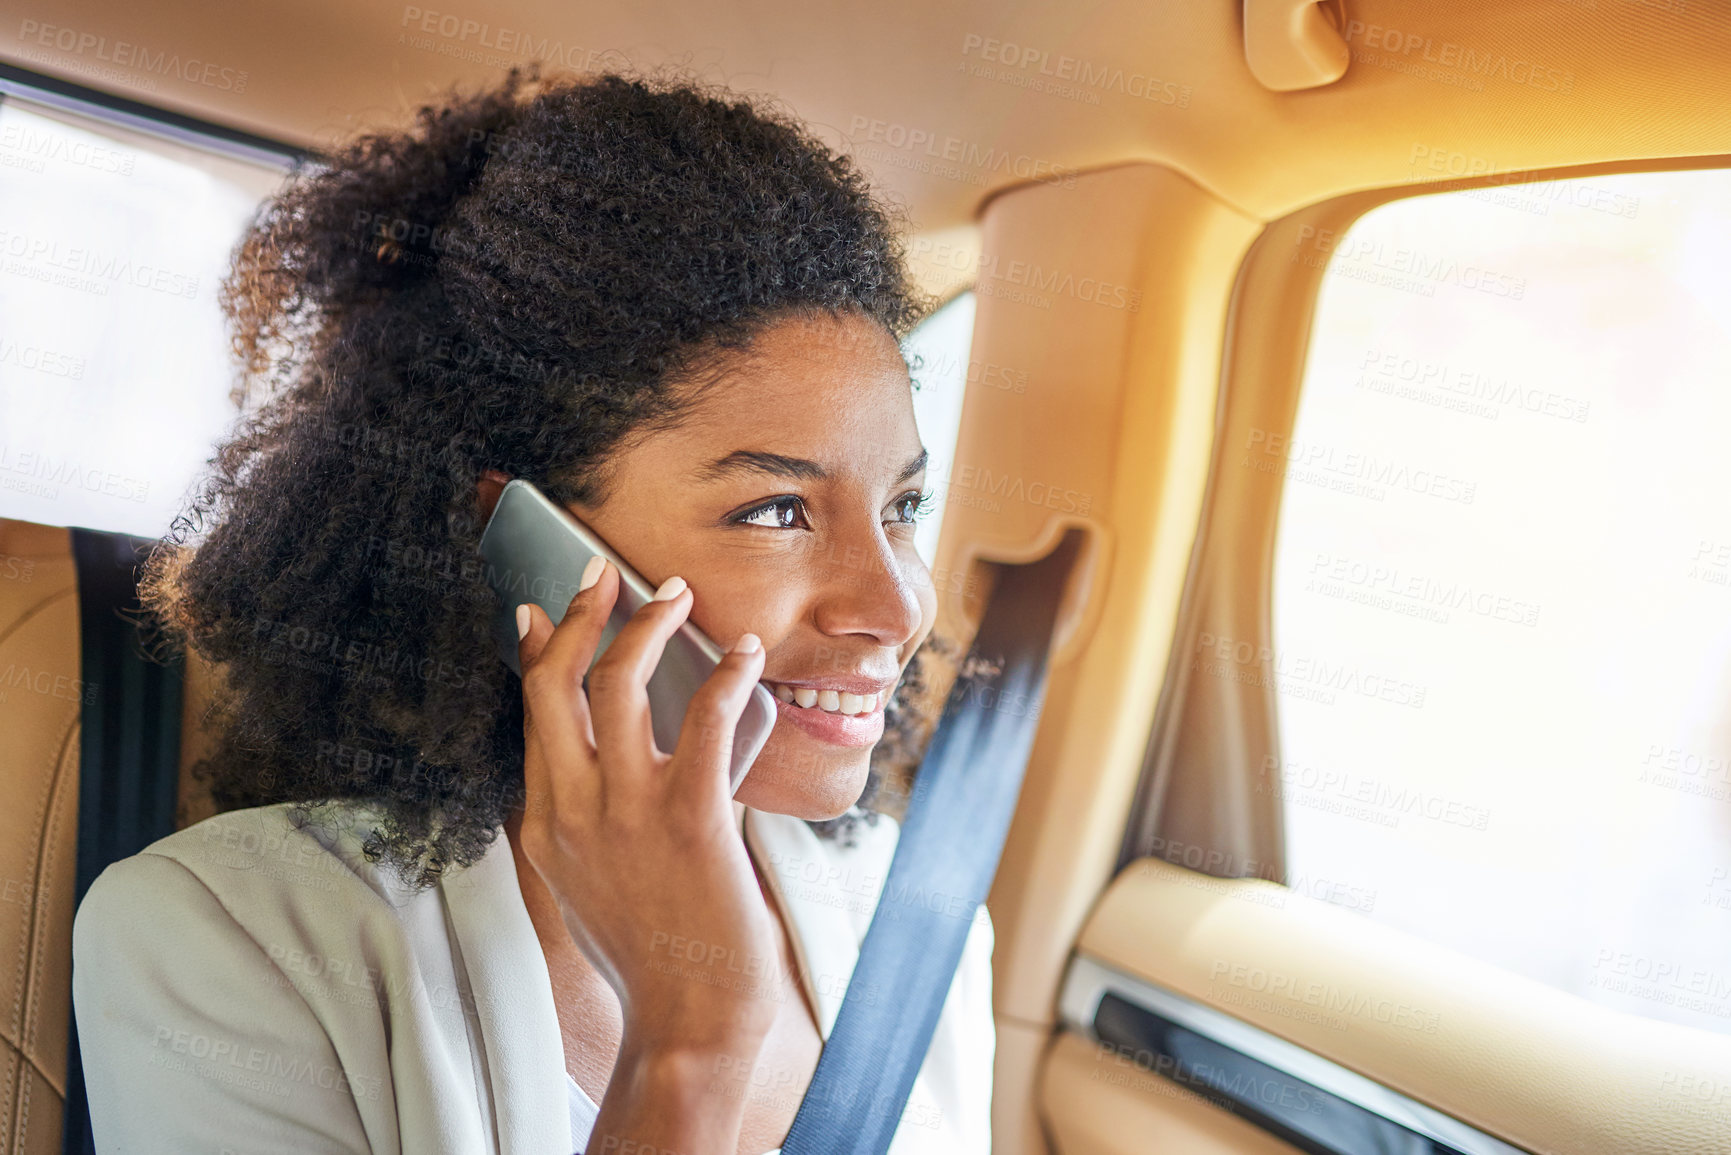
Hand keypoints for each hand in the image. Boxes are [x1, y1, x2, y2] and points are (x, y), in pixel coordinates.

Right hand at [513, 557, 780, 1057]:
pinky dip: (727, 677)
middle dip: (578, 616)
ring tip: (678, 594)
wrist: (688, 1021)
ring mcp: (627, 815)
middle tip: (603, 574)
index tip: (543, 609)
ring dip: (648, 626)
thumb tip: (603, 757)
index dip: (538, 651)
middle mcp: (572, 811)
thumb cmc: (653, 950)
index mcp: (545, 823)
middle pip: (556, 684)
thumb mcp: (590, 881)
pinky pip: (704, 724)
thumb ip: (585, 816)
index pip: (531, 714)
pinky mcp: (690, 822)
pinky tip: (747, 655)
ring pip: (618, 687)